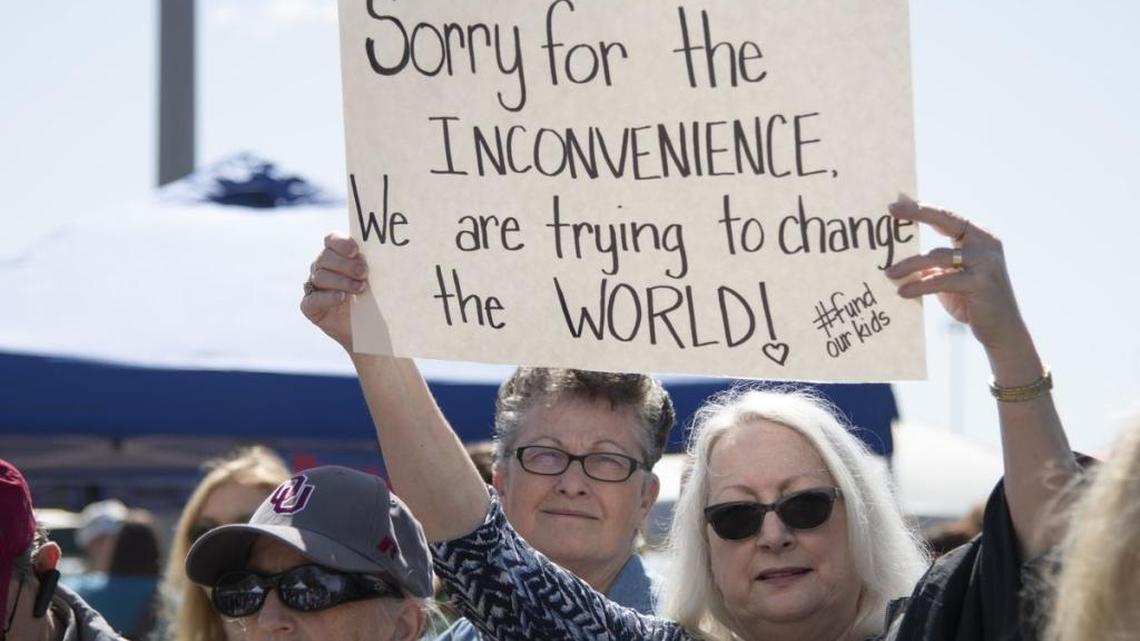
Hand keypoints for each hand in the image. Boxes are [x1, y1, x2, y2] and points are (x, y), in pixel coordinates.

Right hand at [299, 234, 367, 351]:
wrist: (369, 328)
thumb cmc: (374, 299)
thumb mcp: (376, 280)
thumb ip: (374, 265)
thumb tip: (386, 253)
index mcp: (336, 255)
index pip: (331, 240)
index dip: (341, 243)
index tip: (356, 251)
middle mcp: (321, 268)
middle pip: (325, 257)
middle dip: (345, 264)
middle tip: (364, 272)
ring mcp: (314, 286)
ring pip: (320, 276)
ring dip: (341, 281)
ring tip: (360, 288)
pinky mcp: (310, 306)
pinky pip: (313, 299)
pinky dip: (328, 297)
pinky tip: (342, 297)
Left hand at [885, 198, 1030, 356]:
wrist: (1001, 331)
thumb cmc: (971, 302)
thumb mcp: (947, 279)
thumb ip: (929, 265)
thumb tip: (894, 259)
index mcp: (979, 237)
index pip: (947, 217)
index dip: (921, 209)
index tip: (894, 205)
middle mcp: (986, 243)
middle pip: (947, 220)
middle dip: (918, 213)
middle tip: (891, 210)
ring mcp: (986, 262)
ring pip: (937, 255)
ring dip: (909, 264)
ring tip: (889, 274)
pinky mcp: (982, 282)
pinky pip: (942, 280)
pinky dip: (920, 285)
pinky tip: (903, 292)